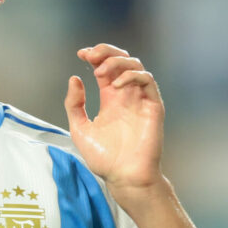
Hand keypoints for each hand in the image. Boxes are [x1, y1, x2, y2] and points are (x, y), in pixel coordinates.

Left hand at [63, 44, 165, 199]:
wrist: (123, 177)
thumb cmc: (104, 158)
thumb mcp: (80, 128)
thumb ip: (74, 104)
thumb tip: (74, 78)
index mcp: (110, 99)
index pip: (105, 68)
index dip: (95, 55)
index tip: (81, 54)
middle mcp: (126, 96)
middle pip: (122, 60)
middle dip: (106, 51)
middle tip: (90, 54)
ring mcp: (140, 100)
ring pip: (136, 65)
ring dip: (117, 62)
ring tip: (99, 73)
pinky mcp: (152, 107)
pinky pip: (147, 81)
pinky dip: (131, 76)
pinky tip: (116, 86)